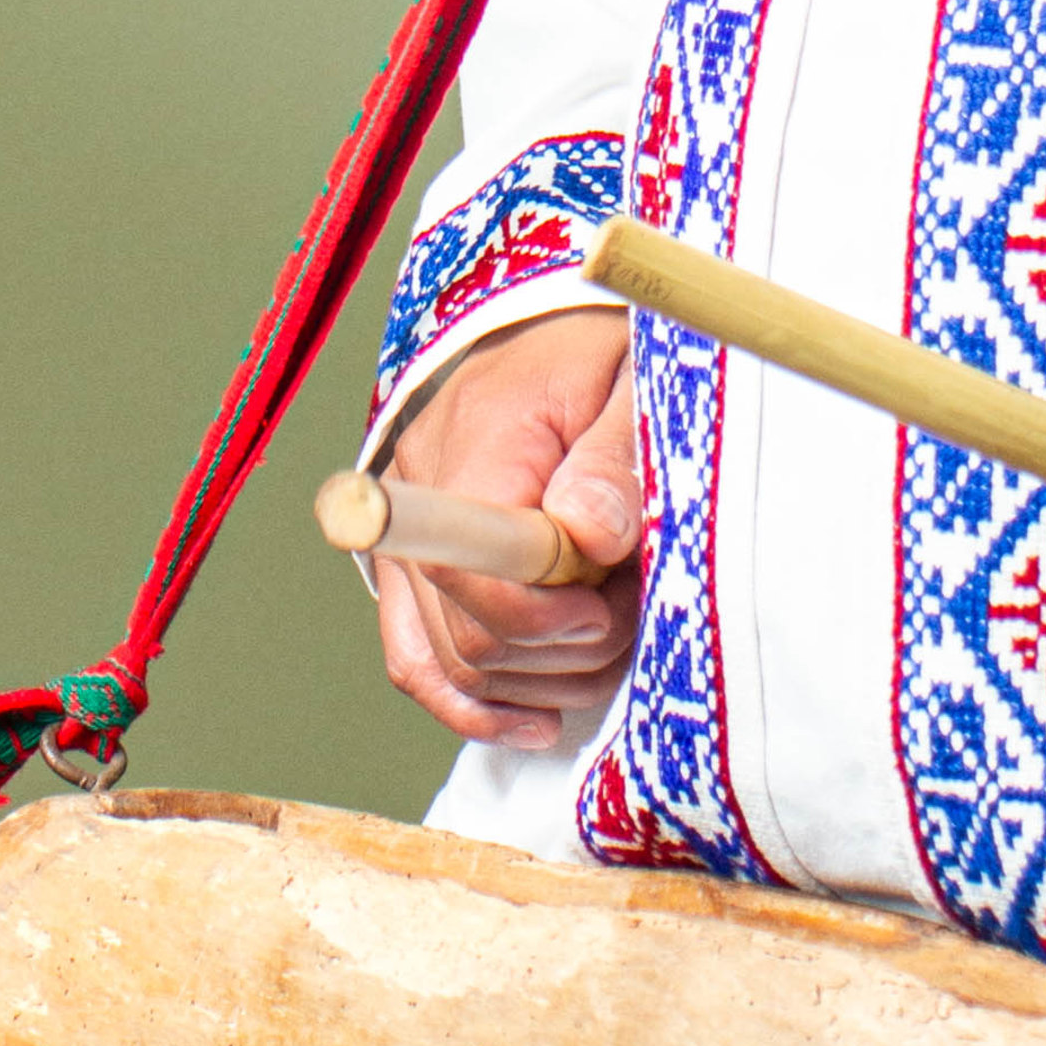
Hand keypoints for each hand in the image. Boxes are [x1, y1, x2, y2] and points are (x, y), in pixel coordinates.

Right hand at [375, 309, 642, 750]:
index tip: (607, 607)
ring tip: (606, 638)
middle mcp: (422, 491)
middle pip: (465, 633)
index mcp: (478, 439)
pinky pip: (419, 660)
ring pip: (447, 663)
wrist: (556, 329)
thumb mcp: (635, 384)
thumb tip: (589, 536)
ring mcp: (411, 535)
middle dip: (562, 651)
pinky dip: (477, 705)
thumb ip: (613, 460)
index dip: (540, 617)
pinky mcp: (415, 567)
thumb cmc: (604, 353)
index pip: (467, 567)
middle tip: (627, 611)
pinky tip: (538, 717)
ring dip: (540, 679)